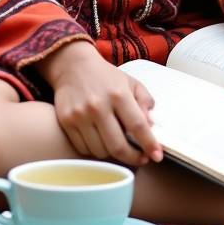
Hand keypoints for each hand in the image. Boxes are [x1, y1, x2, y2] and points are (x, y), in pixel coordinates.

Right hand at [38, 42, 163, 166]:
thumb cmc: (105, 76)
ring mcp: (80, 115)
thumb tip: (151, 126)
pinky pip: (83, 149)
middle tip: (140, 158)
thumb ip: (144, 101)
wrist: (72, 66)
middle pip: (118, 146)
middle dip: (133, 157)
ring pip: (100, 151)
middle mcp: (98, 106)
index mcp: (118, 94)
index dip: (149, 144)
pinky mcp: (66, 122)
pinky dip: (94, 150)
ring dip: (113, 155)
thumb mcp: (130, 82)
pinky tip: (101, 141)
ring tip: (118, 146)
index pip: (137, 125)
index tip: (157, 156)